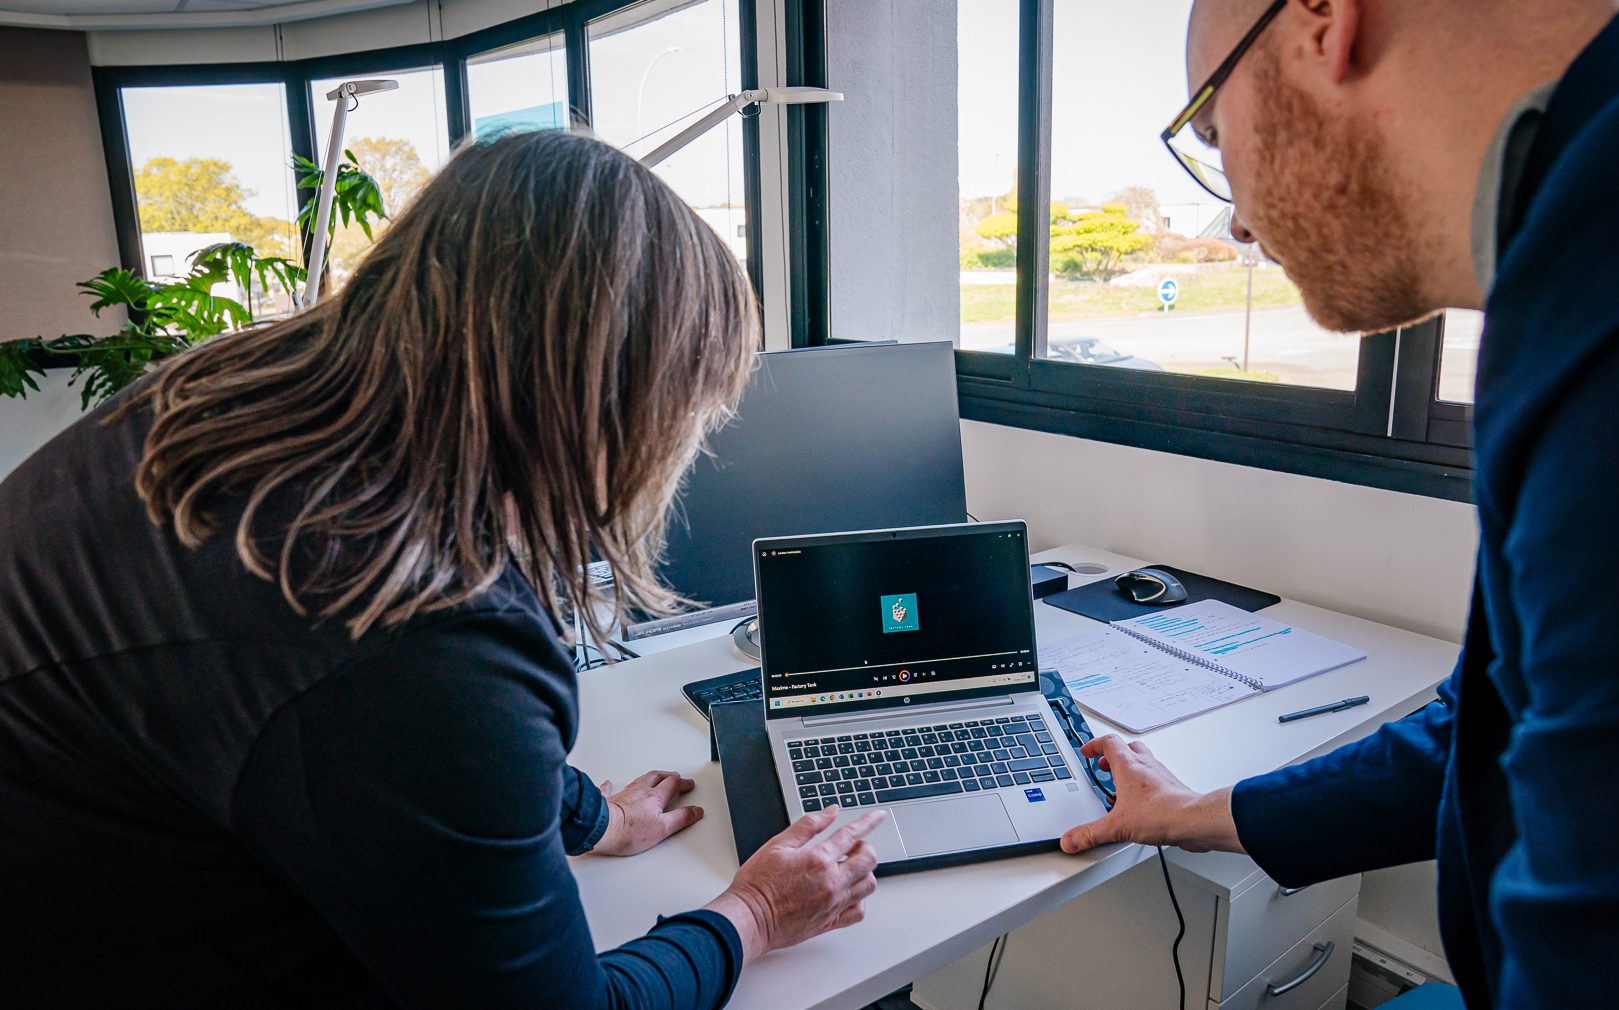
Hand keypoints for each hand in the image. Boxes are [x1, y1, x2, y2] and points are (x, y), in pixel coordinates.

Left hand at [590, 770, 702, 856]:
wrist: (601, 829)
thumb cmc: (629, 830)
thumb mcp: (663, 828)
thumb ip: (681, 818)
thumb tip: (695, 811)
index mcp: (654, 797)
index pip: (673, 785)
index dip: (683, 783)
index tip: (689, 784)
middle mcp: (639, 791)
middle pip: (656, 777)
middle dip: (668, 776)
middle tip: (674, 776)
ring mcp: (623, 794)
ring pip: (638, 780)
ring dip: (648, 777)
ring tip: (654, 776)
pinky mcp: (608, 801)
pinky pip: (609, 789)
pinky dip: (611, 786)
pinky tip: (609, 783)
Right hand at [704, 806, 884, 961]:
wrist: (749, 918)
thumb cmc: (758, 883)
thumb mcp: (778, 844)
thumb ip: (808, 826)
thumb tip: (830, 812)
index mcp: (818, 859)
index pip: (852, 835)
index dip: (868, 822)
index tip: (879, 816)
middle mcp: (831, 882)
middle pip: (868, 860)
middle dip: (866, 848)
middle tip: (854, 847)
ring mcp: (833, 904)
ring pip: (868, 886)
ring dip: (865, 873)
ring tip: (850, 869)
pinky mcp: (830, 922)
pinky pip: (858, 912)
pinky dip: (859, 900)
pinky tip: (848, 893)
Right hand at [1059, 735, 1243, 855]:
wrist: (1193, 821)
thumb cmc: (1161, 813)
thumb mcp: (1116, 826)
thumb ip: (1090, 834)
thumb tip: (1071, 839)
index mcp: (1128, 766)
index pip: (1108, 742)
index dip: (1094, 745)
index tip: (1086, 752)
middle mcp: (1145, 766)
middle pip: (1126, 747)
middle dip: (1112, 756)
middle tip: (1104, 766)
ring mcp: (1160, 776)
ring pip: (1142, 761)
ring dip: (1129, 769)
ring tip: (1120, 785)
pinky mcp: (1171, 788)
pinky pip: (1154, 779)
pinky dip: (1143, 785)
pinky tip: (1140, 803)